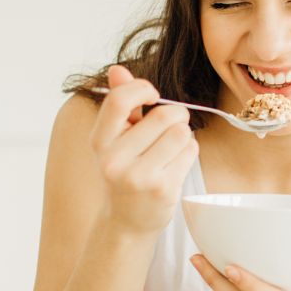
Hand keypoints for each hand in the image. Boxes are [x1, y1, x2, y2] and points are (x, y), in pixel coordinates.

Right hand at [90, 65, 197, 236]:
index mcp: (99, 142)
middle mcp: (114, 160)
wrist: (126, 222)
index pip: (120, 100)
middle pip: (164, 116)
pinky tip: (177, 163)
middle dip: (176, 116)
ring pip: (181, 133)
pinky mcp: (163, 190)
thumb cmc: (125, 171)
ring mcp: (139, 177)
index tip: (153, 95)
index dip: (142, 88)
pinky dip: (189, 153)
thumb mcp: (115, 139)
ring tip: (173, 147)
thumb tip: (118, 69)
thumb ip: (121, 104)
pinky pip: (191, 153)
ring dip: (184, 136)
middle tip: (173, 125)